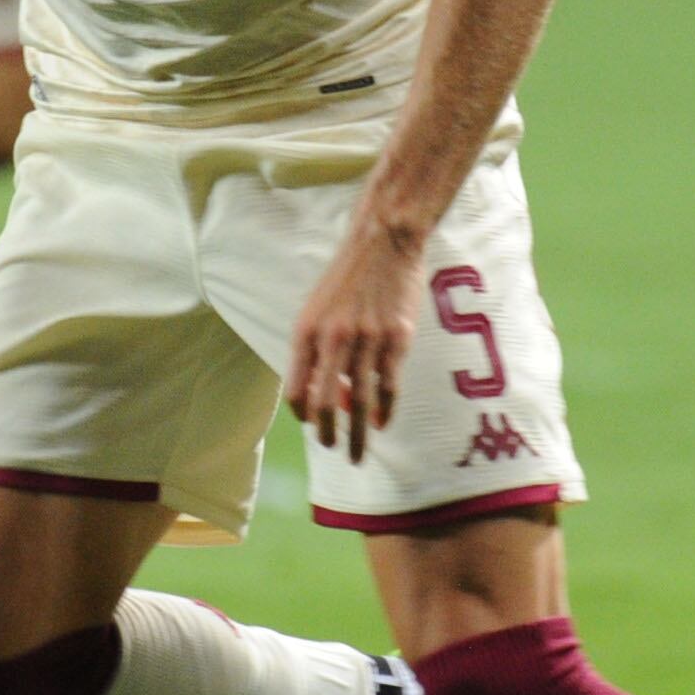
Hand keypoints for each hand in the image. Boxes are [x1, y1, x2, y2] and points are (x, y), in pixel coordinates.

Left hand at [283, 218, 420, 465]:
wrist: (384, 242)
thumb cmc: (348, 278)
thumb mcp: (318, 310)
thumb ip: (317, 350)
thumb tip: (329, 394)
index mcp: (306, 332)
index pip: (297, 389)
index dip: (302, 415)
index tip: (311, 426)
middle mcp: (333, 338)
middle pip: (326, 403)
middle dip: (328, 434)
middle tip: (333, 450)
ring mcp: (367, 340)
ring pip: (359, 400)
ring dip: (357, 433)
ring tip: (356, 452)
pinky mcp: (397, 338)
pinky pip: (388, 386)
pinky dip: (384, 410)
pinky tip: (381, 422)